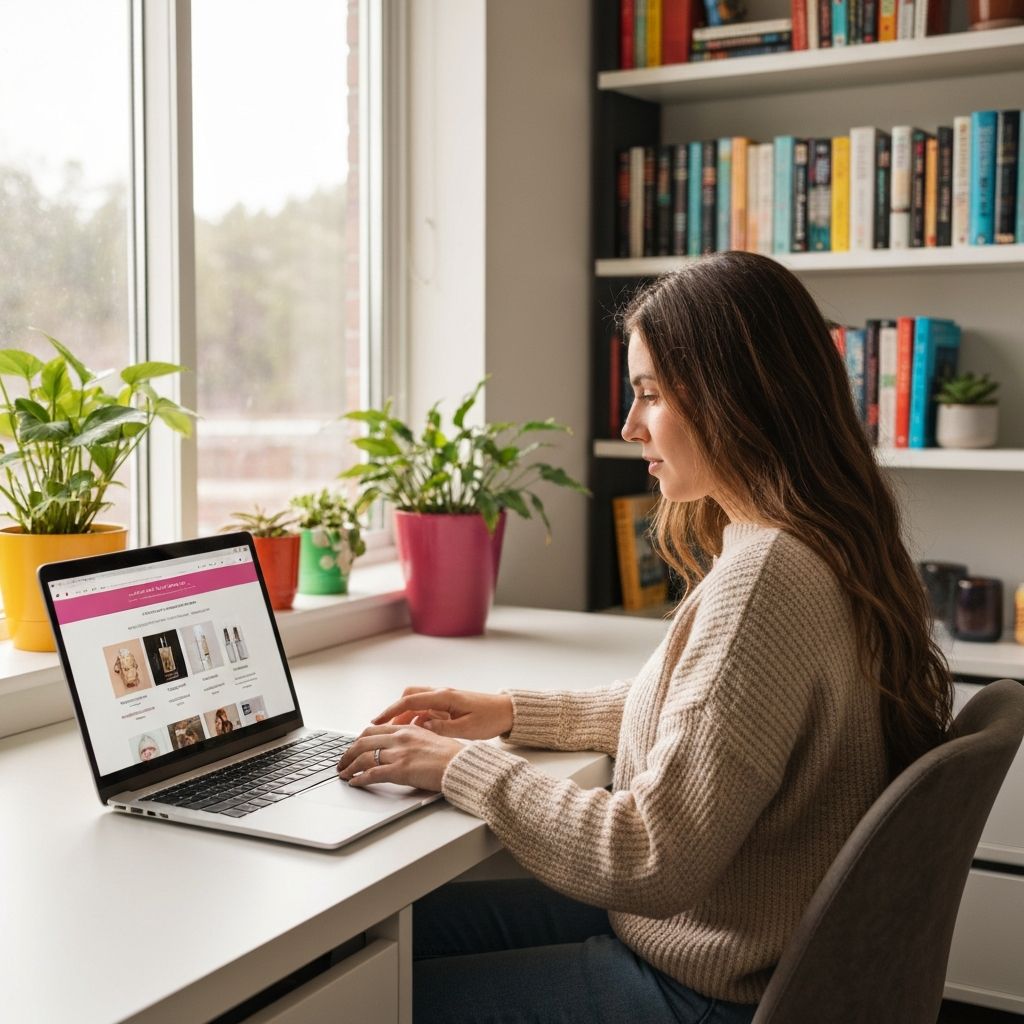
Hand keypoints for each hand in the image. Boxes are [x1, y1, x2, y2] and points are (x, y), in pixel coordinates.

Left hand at [336, 725, 462, 790]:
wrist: (461, 764)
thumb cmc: (451, 755)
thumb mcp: (430, 739)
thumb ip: (414, 740)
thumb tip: (404, 748)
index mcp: (407, 729)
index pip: (374, 730)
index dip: (359, 740)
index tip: (353, 748)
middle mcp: (400, 738)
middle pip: (364, 742)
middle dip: (349, 753)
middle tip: (342, 762)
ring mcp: (399, 753)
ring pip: (364, 757)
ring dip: (350, 767)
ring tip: (344, 774)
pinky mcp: (400, 770)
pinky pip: (372, 774)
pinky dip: (360, 778)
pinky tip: (355, 782)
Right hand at [372, 687, 513, 739]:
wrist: (508, 711)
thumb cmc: (491, 718)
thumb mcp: (467, 728)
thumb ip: (442, 728)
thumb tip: (421, 727)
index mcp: (444, 697)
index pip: (410, 701)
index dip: (390, 711)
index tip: (376, 721)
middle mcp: (441, 694)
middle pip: (409, 697)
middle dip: (393, 712)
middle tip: (381, 729)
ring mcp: (444, 699)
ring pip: (416, 703)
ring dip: (404, 716)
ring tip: (394, 735)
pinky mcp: (448, 705)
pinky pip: (426, 709)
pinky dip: (416, 718)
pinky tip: (415, 733)